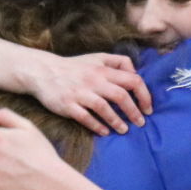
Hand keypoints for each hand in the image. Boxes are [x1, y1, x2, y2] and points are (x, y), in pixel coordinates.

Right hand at [20, 50, 149, 135]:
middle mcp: (93, 80)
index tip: (148, 108)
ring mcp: (80, 93)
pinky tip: (104, 132)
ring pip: (104, 108)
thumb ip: (118, 62)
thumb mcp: (97, 58)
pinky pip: (85, 117)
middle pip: (121, 95)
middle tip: (141, 123)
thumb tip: (137, 73)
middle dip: (134, 111)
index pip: (132, 79)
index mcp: (103, 69)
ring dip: (117, 121)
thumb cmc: (74, 67)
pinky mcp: (67, 105)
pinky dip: (96, 126)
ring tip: (124, 130)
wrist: (42, 71)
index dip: (144, 95)